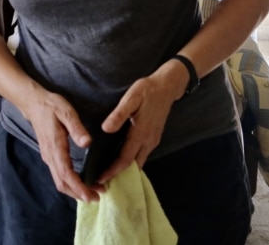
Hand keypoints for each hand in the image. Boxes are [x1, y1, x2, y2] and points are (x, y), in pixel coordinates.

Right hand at [23, 90, 103, 202]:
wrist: (33, 103)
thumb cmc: (51, 106)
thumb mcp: (66, 112)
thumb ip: (77, 128)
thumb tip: (87, 143)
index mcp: (55, 147)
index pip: (66, 173)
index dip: (78, 187)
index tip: (91, 195)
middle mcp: (50, 156)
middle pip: (62, 183)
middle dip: (79, 193)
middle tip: (98, 197)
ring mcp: (48, 157)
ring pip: (59, 181)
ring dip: (75, 190)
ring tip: (93, 192)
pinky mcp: (49, 156)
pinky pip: (59, 175)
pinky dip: (70, 183)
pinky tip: (81, 182)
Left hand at [91, 68, 181, 185]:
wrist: (168, 86)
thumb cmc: (147, 90)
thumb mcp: (131, 97)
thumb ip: (119, 114)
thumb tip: (106, 129)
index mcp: (141, 133)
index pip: (125, 159)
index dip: (112, 171)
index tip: (100, 179)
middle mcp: (148, 141)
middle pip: (133, 165)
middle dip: (118, 175)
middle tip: (102, 182)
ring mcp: (153, 140)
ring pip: (139, 161)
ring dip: (125, 169)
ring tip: (109, 173)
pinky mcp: (154, 137)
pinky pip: (142, 154)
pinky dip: (131, 161)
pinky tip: (122, 159)